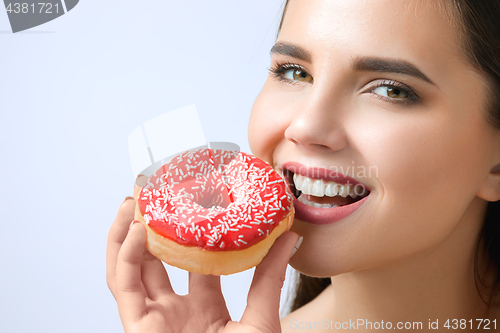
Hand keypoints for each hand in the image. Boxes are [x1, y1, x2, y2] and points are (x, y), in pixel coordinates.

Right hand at [107, 197, 299, 332]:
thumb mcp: (261, 319)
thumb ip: (269, 278)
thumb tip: (289, 237)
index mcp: (203, 309)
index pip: (192, 262)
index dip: (189, 232)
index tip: (192, 200)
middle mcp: (174, 312)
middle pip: (153, 262)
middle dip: (148, 227)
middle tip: (151, 193)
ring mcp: (154, 321)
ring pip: (128, 271)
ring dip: (124, 235)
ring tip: (132, 199)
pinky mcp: (137, 330)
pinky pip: (124, 289)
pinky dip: (124, 258)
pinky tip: (136, 229)